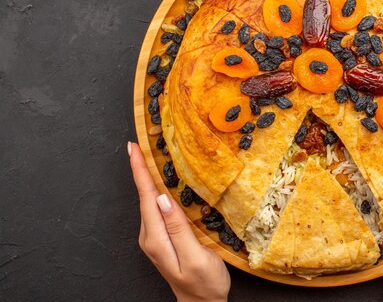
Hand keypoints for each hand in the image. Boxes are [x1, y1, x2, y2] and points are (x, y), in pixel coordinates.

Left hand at [128, 142, 230, 301]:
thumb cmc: (203, 284)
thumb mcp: (194, 256)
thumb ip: (178, 228)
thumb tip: (163, 198)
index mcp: (156, 238)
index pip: (146, 196)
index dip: (140, 171)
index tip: (133, 149)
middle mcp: (150, 235)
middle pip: (143, 195)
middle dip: (140, 168)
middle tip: (139, 144)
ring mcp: (155, 237)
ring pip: (149, 200)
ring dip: (147, 177)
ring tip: (146, 156)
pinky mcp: (162, 238)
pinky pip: (156, 207)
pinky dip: (155, 189)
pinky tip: (159, 182)